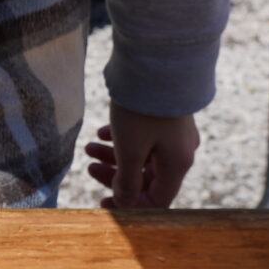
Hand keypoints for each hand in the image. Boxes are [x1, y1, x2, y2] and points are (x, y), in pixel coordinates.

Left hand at [83, 106, 200, 209]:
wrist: (155, 62)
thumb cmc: (142, 109)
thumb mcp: (129, 149)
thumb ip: (126, 180)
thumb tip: (124, 204)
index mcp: (177, 165)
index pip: (156, 201)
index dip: (129, 207)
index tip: (102, 203)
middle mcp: (180, 152)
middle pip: (146, 178)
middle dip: (116, 176)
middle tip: (89, 168)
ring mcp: (173, 134)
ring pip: (142, 156)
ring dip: (114, 155)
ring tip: (88, 147)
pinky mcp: (163, 118)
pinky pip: (143, 138)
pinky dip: (122, 138)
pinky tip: (102, 131)